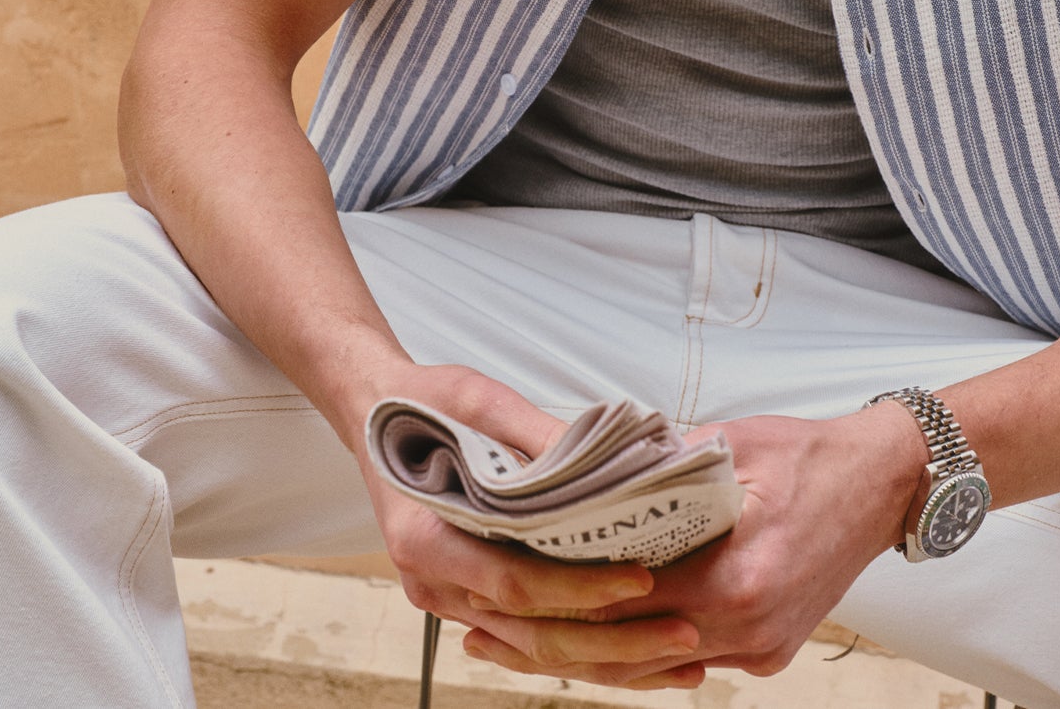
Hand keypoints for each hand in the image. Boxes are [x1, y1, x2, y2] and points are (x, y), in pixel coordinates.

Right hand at [357, 363, 706, 686]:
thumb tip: (600, 464)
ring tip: (679, 658)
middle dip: (616, 644)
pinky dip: (582, 644)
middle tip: (687, 637)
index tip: (642, 580)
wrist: (372, 416)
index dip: (582, 589)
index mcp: (427, 540)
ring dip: (610, 658)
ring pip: (535, 649)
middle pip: (533, 636)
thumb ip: (533, 436)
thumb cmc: (419, 406)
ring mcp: (448, 598)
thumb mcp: (477, 402)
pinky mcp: (467, 596)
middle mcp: (434, 584)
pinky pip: (527, 636)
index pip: (517, 585)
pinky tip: (636, 649)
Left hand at [458, 401, 926, 688]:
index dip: (556, 595)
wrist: (887, 483)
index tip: (499, 586)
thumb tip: (589, 464)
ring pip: (654, 664)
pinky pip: (689, 659)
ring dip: (590, 653)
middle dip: (553, 639)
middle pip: (628, 645)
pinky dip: (641, 650)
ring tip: (515, 643)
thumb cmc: (809, 453)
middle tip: (482, 629)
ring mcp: (760, 646)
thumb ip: (661, 466)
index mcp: (735, 572)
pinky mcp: (768, 652)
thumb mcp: (730, 444)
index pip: (622, 597)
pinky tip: (595, 639)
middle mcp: (747, 623)